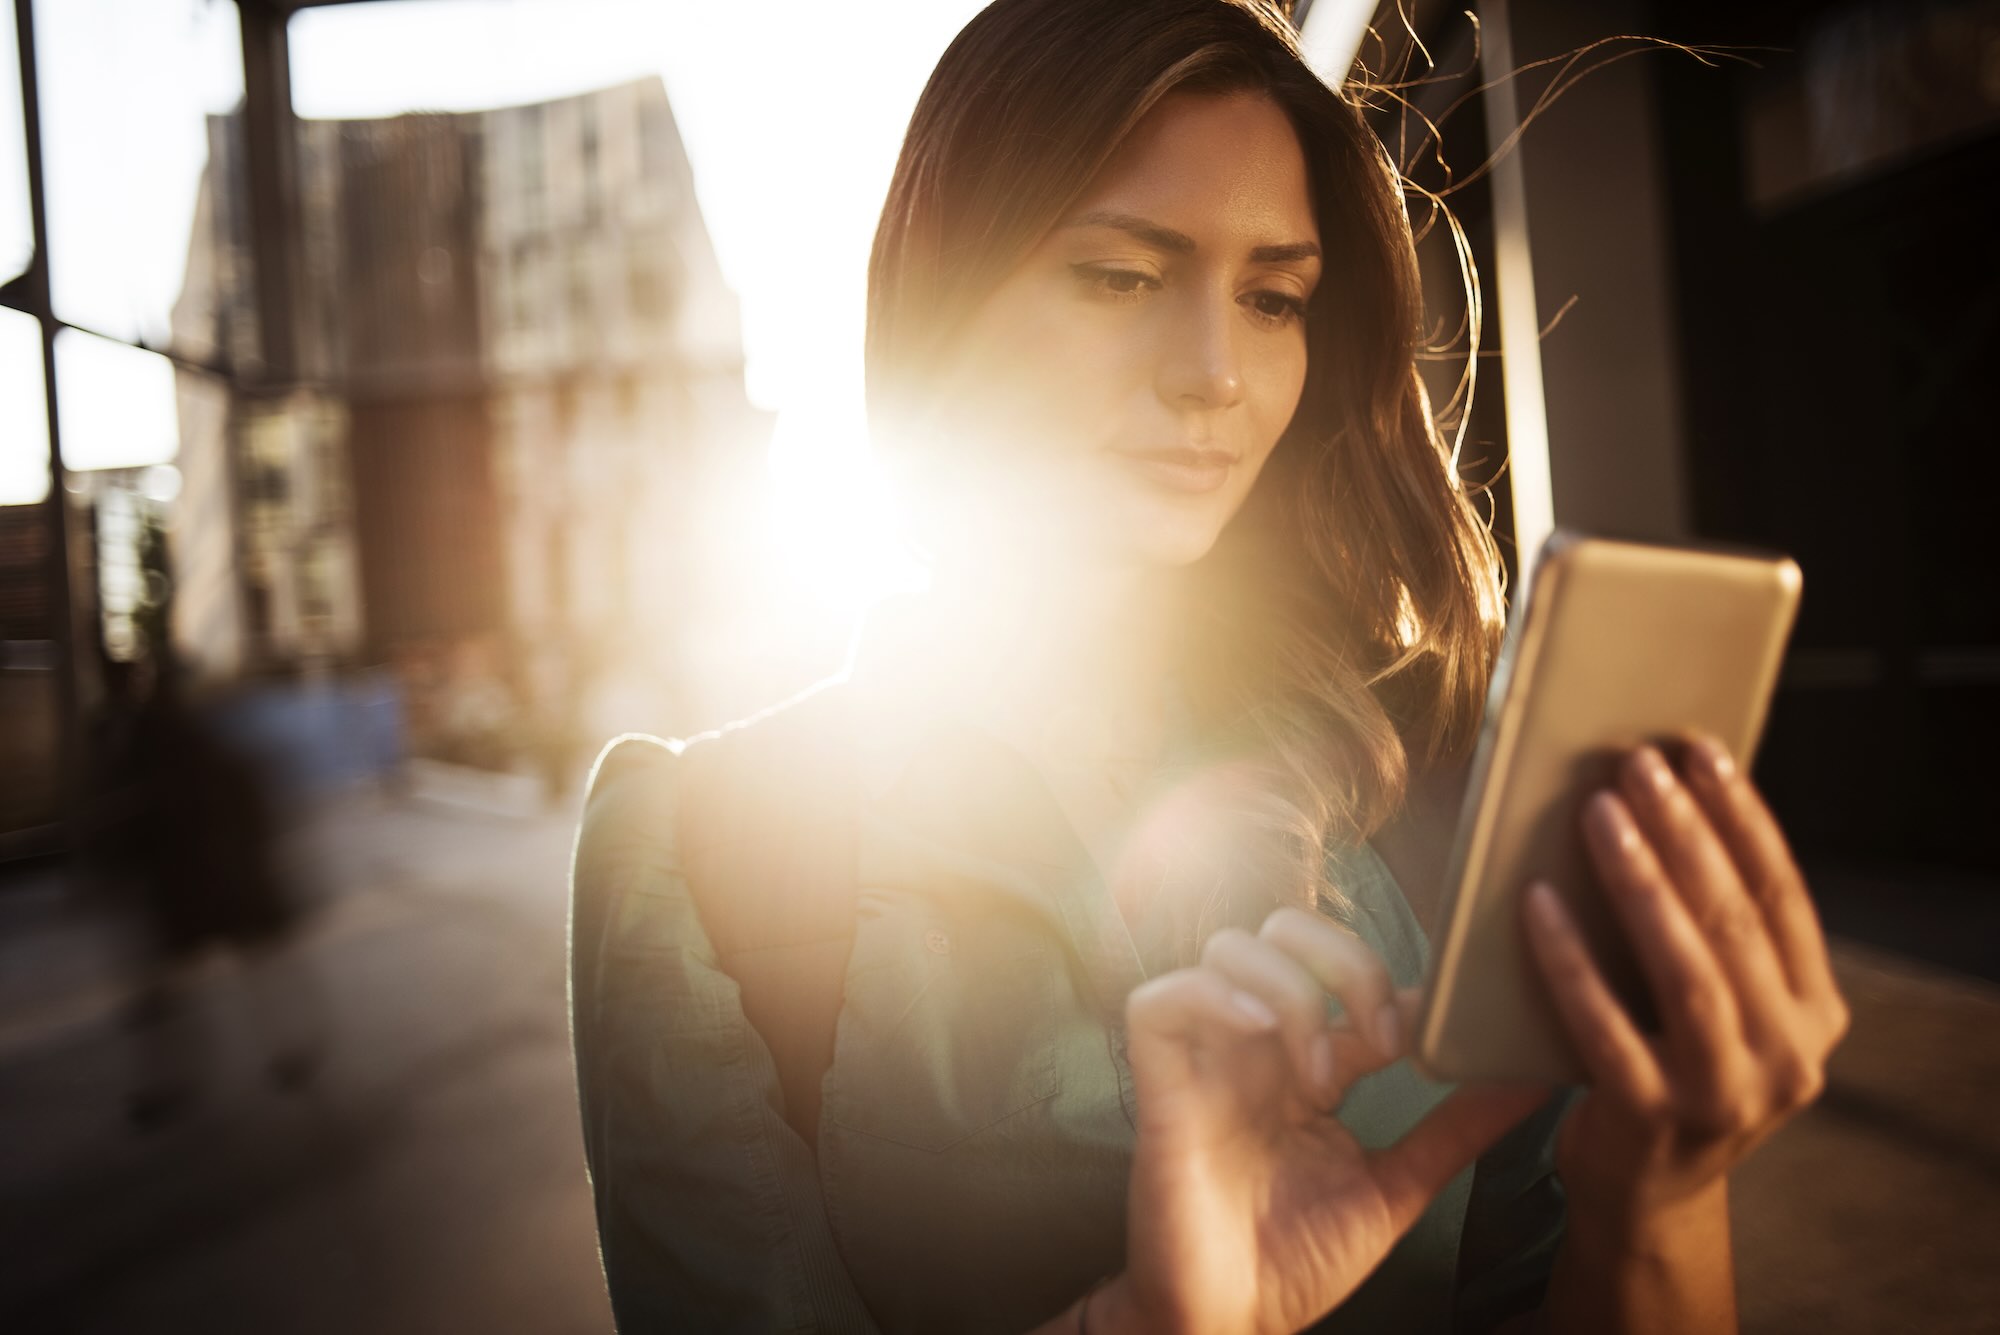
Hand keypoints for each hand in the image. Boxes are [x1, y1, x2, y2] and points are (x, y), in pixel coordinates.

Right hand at [1096, 908, 1546, 1334]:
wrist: (1233, 1325)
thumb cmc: (1299, 1263)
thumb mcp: (1398, 1188)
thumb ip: (1457, 1129)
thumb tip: (1535, 1080)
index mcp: (1307, 1066)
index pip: (1345, 975)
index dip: (1392, 980)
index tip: (1438, 1028)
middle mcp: (1255, 1050)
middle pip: (1283, 931)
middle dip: (1344, 960)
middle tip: (1383, 1037)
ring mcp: (1207, 1063)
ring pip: (1228, 950)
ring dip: (1290, 990)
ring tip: (1320, 1074)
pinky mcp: (1159, 1089)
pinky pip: (1156, 1002)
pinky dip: (1210, 996)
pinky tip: (1258, 1035)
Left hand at [1522, 737, 1849, 1230]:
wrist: (1645, 1191)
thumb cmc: (1669, 1061)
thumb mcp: (1719, 1003)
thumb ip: (1713, 928)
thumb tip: (1662, 800)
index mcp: (1813, 1011)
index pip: (1784, 896)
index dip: (1743, 818)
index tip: (1701, 751)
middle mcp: (1788, 1054)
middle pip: (1735, 921)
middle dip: (1687, 832)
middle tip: (1637, 765)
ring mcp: (1725, 1093)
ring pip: (1687, 969)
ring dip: (1641, 880)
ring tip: (1600, 811)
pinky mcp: (1651, 1119)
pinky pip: (1602, 1025)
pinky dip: (1568, 959)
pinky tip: (1535, 902)